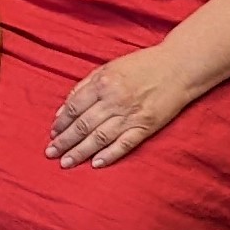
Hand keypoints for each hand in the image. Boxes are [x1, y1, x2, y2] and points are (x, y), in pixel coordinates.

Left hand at [47, 46, 193, 166]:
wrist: (179, 67)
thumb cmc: (142, 65)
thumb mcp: (109, 68)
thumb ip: (85, 86)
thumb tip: (64, 108)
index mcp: (103, 83)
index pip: (74, 107)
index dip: (61, 123)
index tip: (52, 134)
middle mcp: (114, 100)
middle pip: (83, 125)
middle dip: (64, 141)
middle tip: (50, 153)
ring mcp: (131, 115)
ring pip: (99, 138)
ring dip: (80, 152)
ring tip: (65, 162)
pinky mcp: (147, 126)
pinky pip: (124, 144)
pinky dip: (109, 155)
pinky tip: (95, 164)